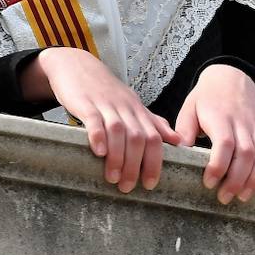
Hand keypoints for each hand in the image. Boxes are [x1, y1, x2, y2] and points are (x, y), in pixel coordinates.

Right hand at [22, 47, 179, 192]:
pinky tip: (98, 152)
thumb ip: (153, 123)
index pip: (155, 138)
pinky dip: (98, 135)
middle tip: (129, 187)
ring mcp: (106, 105)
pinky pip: (94, 119)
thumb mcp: (132, 106)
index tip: (151, 184)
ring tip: (113, 178)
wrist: (78, 67)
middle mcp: (126, 109)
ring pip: (119, 131)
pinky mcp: (86, 103)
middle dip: (137, 165)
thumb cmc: (106, 93)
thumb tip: (176, 141)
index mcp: (138, 112)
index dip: (155, 161)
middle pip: (139, 137)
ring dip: (118, 156)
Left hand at [175, 64, 254, 204]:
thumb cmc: (206, 99)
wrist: (231, 78)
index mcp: (221, 117)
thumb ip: (185, 131)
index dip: (219, 165)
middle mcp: (242, 122)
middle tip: (224, 198)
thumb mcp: (189, 110)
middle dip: (237, 179)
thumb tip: (181, 154)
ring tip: (244, 196)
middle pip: (246, 153)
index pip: (225, 143)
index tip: (208, 183)